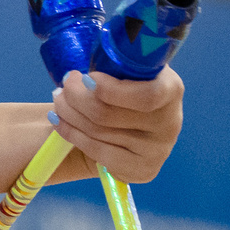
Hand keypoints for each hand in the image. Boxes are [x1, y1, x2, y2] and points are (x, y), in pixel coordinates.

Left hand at [52, 67, 183, 182]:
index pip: (146, 96)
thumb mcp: (127, 69)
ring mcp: (158, 149)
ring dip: (68, 113)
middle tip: (63, 85)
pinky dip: (72, 134)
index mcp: (171, 89)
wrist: (129, 128)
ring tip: (58, 100)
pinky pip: (97, 152)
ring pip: (97, 132)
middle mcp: (170, 122)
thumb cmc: (123, 90)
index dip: (111, 90)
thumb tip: (80, 60)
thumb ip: (115, 62)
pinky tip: (59, 122)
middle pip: (107, 114)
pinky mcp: (143, 169)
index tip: (85, 77)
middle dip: (75, 97)